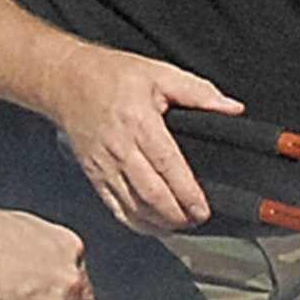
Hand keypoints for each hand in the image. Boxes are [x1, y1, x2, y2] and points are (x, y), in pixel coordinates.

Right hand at [49, 45, 241, 234]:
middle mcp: (120, 147)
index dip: (187, 192)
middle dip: (176, 214)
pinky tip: (152, 225)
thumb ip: (199, 92)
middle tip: (196, 220)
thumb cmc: (111, 76)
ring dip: (158, 222)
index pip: (168, 165)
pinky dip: (135, 222)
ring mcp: (104, 164)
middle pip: (151, 192)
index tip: (202, 209)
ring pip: (132, 206)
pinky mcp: (94, 174)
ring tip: (179, 225)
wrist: (66, 81)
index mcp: (139, 121)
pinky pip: (115, 207)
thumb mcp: (159, 73)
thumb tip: (232, 108)